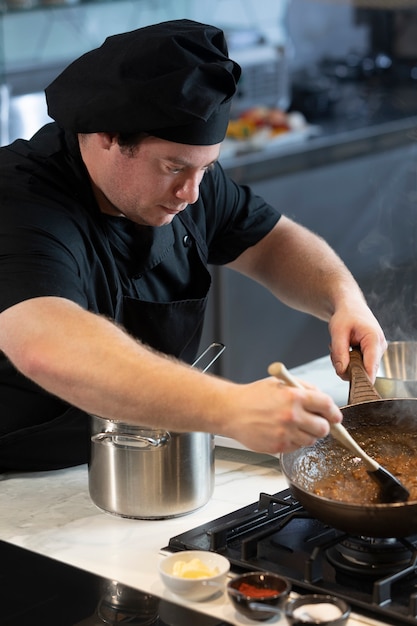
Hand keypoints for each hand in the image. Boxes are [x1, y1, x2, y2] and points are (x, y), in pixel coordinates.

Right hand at [223, 377, 342, 454]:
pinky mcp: (279, 446)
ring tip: (294, 426)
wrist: (231, 411)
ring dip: (308, 435)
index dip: (334, 412)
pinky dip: (294, 441)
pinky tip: (283, 432)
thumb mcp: (279, 383)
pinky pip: (297, 447)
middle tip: (316, 422)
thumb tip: (321, 397)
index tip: (335, 416)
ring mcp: (286, 432)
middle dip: (323, 425)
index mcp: (294, 396)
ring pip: (312, 440)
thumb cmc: (252, 397)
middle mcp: (292, 415)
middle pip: (324, 428)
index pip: (327, 405)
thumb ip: (303, 388)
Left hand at [328, 299, 386, 381]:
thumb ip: (339, 353)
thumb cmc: (346, 315)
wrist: (350, 307)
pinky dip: (349, 361)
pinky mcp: (373, 354)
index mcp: (374, 339)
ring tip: (339, 348)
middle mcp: (380, 347)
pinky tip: (345, 351)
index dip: (361, 379)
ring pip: (361, 370)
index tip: (349, 384)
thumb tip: (342, 372)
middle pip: (365, 371)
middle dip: (347, 368)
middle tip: (335, 354)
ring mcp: (377, 352)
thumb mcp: (337, 332)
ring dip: (347, 364)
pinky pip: (361, 366)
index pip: (371, 368)